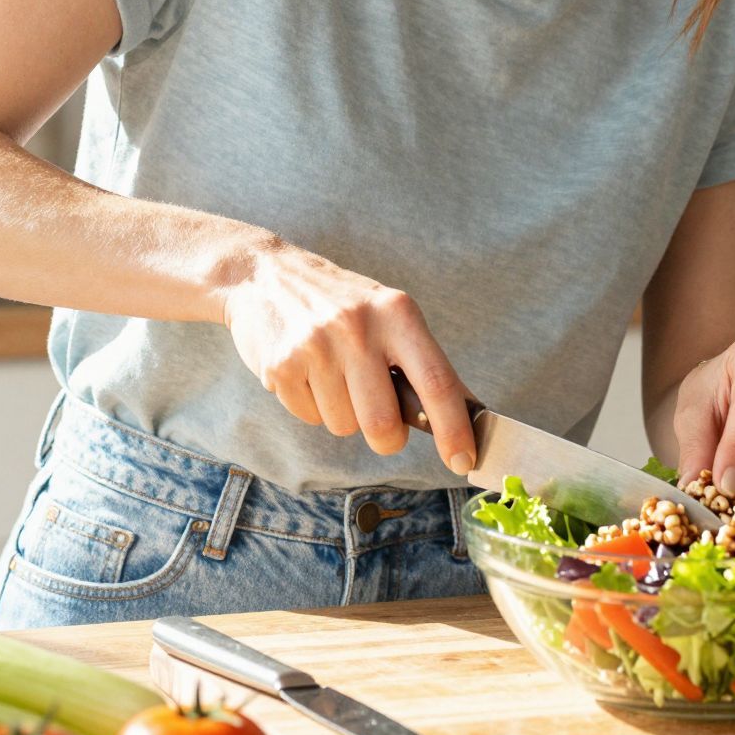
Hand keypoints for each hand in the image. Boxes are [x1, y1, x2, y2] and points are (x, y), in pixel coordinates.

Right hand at [220, 243, 477, 472]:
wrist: (264, 275)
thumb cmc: (343, 304)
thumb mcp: (390, 315)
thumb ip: (425, 362)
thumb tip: (469, 414)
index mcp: (397, 313)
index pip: (437, 382)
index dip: (454, 429)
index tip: (464, 460)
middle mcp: (358, 327)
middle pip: (383, 423)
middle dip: (386, 439)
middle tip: (381, 421)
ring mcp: (316, 346)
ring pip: (344, 426)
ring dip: (343, 414)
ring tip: (332, 374)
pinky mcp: (281, 365)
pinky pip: (309, 417)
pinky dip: (312, 406)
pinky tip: (306, 372)